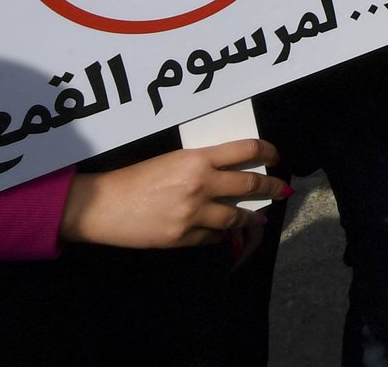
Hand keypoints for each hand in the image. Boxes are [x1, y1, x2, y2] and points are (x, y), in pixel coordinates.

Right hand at [58, 139, 285, 248]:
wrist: (104, 205)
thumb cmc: (137, 177)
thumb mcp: (174, 160)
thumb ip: (204, 164)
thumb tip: (232, 171)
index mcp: (198, 159)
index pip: (246, 150)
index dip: (268, 152)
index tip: (277, 157)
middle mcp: (201, 184)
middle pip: (250, 184)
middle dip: (272, 187)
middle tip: (282, 189)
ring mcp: (192, 214)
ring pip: (236, 217)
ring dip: (252, 218)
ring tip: (260, 218)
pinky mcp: (182, 238)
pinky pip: (213, 238)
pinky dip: (222, 235)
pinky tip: (227, 234)